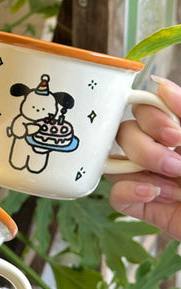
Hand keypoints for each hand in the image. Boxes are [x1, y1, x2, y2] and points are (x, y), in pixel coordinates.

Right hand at [107, 75, 180, 239]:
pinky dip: (129, 192)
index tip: (175, 134)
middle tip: (176, 166)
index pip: (144, 109)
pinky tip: (155, 196)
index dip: (150, 118)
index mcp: (179, 132)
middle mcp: (161, 151)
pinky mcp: (141, 204)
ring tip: (171, 187)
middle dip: (145, 148)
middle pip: (124, 133)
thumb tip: (161, 84)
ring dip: (139, 171)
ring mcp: (149, 177)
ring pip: (115, 162)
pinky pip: (115, 193)